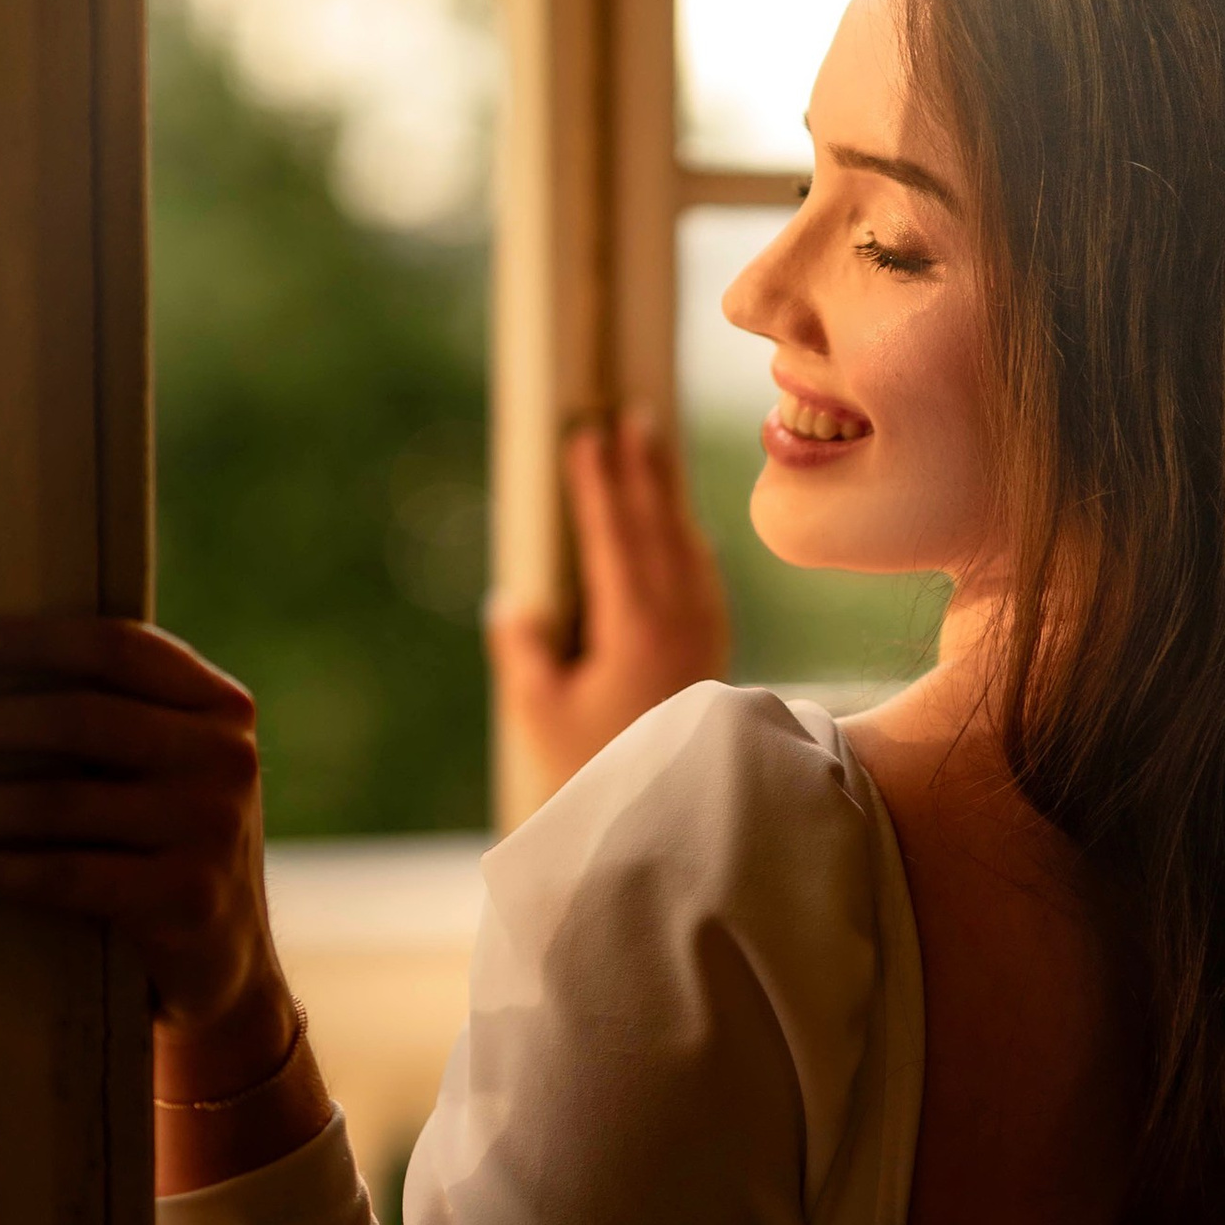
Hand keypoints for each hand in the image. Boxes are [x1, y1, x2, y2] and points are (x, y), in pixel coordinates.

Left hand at [0, 613, 294, 1077]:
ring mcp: (212, 829)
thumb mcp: (165, 771)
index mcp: (220, 706)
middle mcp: (226, 758)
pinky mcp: (186, 899)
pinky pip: (63, 874)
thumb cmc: (164, 849)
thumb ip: (115, 719)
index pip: (118, 648)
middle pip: (79, 719)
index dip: (31, 639)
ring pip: (59, 802)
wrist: (224, 963)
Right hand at [486, 408, 729, 800]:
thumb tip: (510, 601)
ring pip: (687, 542)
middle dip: (643, 469)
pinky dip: (685, 533)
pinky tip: (677, 520)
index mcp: (636, 625)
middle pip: (660, 524)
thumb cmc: (597, 766)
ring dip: (668, 493)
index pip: (614, 534)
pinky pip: (701, 569)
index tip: (586, 436)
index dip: (598, 483)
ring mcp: (705, 628)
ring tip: (653, 446)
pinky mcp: (714, 643)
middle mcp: (680, 617)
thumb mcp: (540, 711)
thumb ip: (522, 651)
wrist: (676, 809)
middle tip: (631, 416)